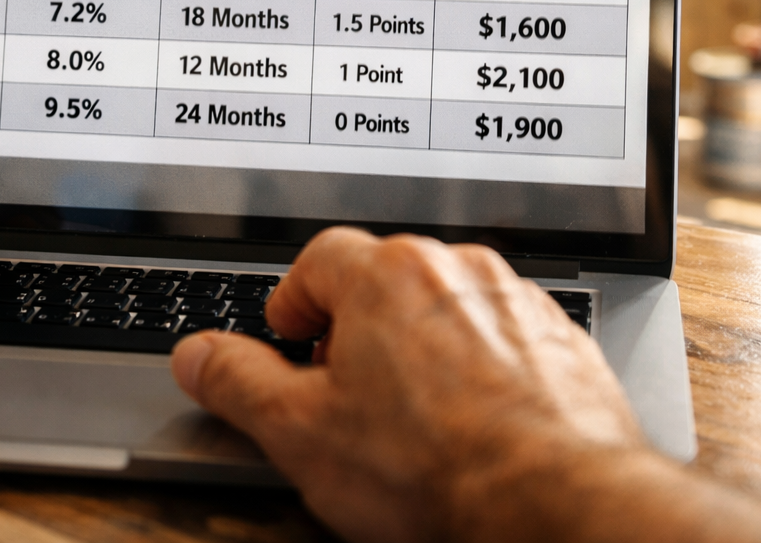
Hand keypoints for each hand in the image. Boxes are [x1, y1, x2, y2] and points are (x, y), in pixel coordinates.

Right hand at [171, 228, 760, 542]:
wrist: (553, 501)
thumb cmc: (435, 468)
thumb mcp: (300, 434)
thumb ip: (239, 383)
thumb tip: (200, 357)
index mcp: (386, 276)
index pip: (317, 259)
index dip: (294, 303)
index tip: (289, 339)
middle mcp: (455, 270)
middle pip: (386, 279)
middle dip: (357, 326)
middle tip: (344, 388)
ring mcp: (515, 301)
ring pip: (449, 306)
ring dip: (424, 344)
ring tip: (412, 414)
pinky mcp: (561, 339)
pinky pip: (504, 336)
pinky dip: (483, 367)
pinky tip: (472, 423)